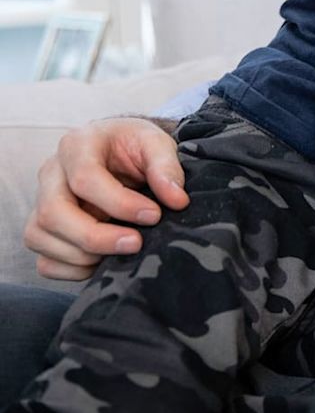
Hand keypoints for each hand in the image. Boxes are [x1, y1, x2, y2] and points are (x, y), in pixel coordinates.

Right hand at [23, 117, 188, 279]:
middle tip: (136, 243)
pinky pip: (44, 260)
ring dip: (83, 255)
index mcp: (76, 145)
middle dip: (95, 236)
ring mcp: (41, 202)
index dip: (119, 203)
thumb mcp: (156, 143)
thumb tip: (177, 200)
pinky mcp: (42, 229)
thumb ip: (166, 167)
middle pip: (53, 212)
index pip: (84, 178)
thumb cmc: (134, 146)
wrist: (120, 152)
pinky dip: (72, 269)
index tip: (154, 215)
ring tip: (122, 251)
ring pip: (40, 237)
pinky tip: (103, 262)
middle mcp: (51, 173)